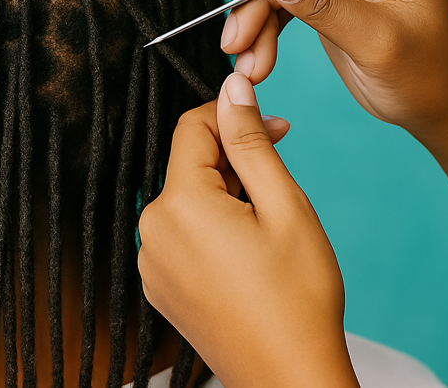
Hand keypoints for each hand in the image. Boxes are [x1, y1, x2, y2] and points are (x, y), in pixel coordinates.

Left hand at [138, 73, 358, 387]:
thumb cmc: (297, 298)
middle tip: (279, 190)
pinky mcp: (159, 286)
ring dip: (224, 196)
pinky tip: (246, 256)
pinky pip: (181, 235)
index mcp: (179, 206)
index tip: (275, 128)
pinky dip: (211, 229)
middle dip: (233, 162)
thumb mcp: (283, 205)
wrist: (288, 378)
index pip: (191, 127)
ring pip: (186, 199)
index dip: (234, 118)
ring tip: (266, 230)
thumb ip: (251, 141)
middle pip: (188, 165)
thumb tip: (232, 88)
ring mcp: (151, 264)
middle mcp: (151, 231)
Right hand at [220, 0, 447, 134]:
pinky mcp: (326, 2)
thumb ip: (324, 5)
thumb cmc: (428, 76)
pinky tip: (254, 62)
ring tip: (242, 60)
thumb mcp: (376, 42)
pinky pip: (282, 6)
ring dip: (254, 20)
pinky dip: (263, 33)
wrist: (440, 113)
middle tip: (234, 36)